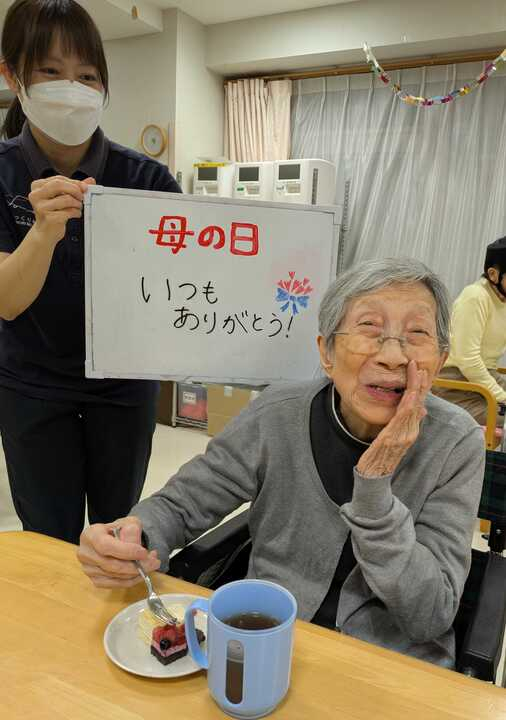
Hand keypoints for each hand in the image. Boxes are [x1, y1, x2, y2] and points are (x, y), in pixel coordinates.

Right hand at [28, 175, 95, 246]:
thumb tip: (90, 181)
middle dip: (75, 190)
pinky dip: (76, 212)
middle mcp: (36, 195)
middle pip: (59, 185)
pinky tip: (75, 214)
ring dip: (77, 203)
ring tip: (78, 207)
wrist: (45, 232)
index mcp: (37, 186)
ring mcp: (41, 207)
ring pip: (66, 199)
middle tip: (81, 197)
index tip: (84, 187)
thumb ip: (74, 187)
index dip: (74, 182)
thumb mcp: (61, 197)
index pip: (59, 179)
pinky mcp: (49, 218)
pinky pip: (68, 212)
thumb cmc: (53, 213)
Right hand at [77, 516, 160, 587]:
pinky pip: (116, 584)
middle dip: (136, 566)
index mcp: (90, 534)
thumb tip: (135, 546)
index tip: (144, 553)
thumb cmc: (121, 530)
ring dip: (136, 573)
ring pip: (115, 576)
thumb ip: (132, 531)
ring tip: (151, 564)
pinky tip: (141, 573)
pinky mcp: (95, 580)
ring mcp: (88, 569)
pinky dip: (131, 580)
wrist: (115, 538)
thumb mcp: (129, 523)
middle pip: (111, 565)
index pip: (105, 546)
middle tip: (154, 562)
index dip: (126, 551)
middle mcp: (85, 553)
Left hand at [356, 360, 429, 477]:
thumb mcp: (394, 439)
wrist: (374, 477)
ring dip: (415, 389)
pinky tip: (410, 394)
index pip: (417, 405)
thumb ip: (404, 425)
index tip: (420, 372)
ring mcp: (403, 436)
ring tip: (416, 373)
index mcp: (409, 431)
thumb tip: (419, 411)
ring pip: (412, 408)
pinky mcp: (392, 438)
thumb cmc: (382, 458)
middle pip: (418, 403)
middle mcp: (410, 432)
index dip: (419, 388)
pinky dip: (408, 404)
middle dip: (419, 383)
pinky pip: (402, 419)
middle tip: (418, 365)